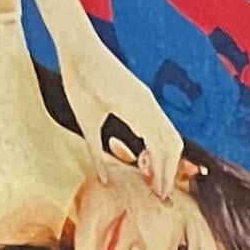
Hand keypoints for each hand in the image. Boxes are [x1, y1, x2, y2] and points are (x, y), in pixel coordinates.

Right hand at [77, 61, 183, 197]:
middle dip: (169, 175)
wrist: (77, 51)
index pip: (160, 145)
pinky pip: (159, 133)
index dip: (161, 170)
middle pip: (172, 147)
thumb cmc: (79, 83)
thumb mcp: (89, 125)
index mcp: (140, 111)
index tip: (155, 191)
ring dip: (167, 170)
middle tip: (161, 198)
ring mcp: (148, 103)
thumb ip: (98, 152)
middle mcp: (149, 107)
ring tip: (159, 191)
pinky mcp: (142, 101)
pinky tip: (151, 172)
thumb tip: (102, 180)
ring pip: (171, 142)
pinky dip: (160, 156)